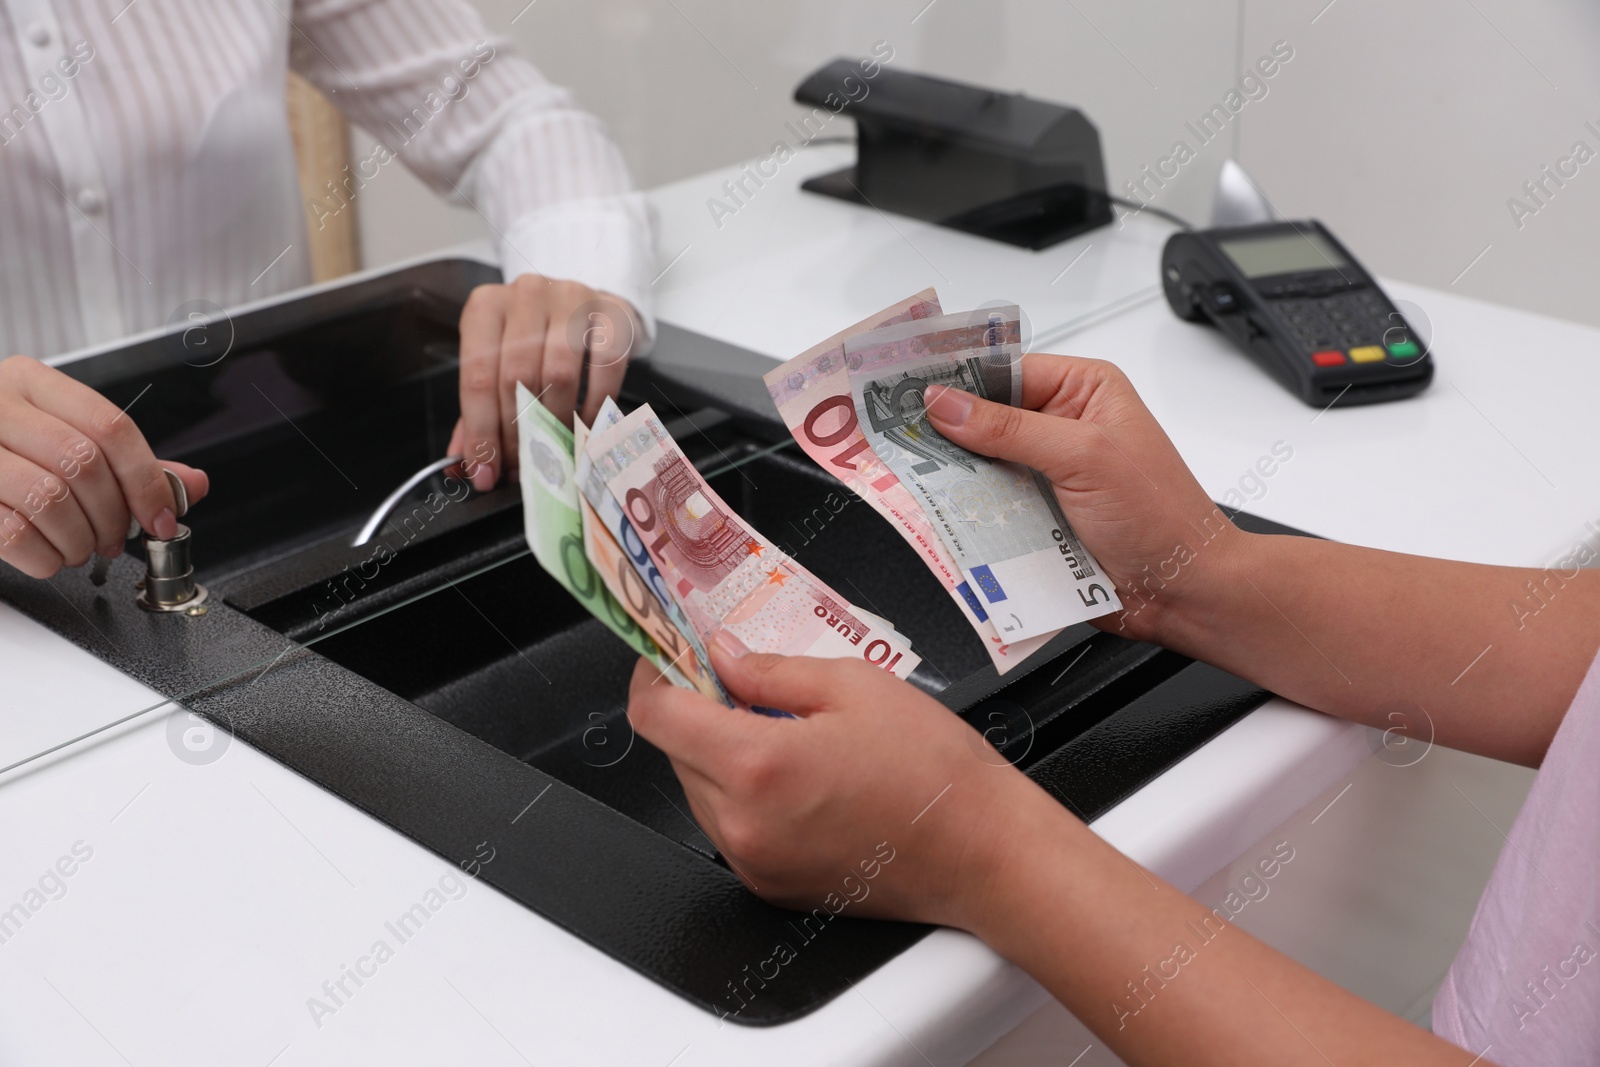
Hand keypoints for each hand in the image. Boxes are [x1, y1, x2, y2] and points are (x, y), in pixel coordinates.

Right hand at [0, 356, 207, 578]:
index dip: (147, 481)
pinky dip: (43, 558)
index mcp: (29, 381)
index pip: (110, 426)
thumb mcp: (60, 437)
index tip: (163, 517)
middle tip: (114, 539)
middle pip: (82, 463)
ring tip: (79, 547)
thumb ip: (124, 461)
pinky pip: (11, 533)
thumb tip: (191, 485)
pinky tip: (48, 556)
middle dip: (112, 516)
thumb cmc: (0, 450)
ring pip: (48, 498)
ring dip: (78, 540)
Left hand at [448, 274, 638, 490]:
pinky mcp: (612, 312)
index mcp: (486, 307)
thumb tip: (467, 467)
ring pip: (559, 374)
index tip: (485, 470)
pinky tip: (585, 427)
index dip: (481, 430)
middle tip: (522, 468)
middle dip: (517, 434)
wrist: (587, 306)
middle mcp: (526, 294)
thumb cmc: (538, 339)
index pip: (477, 375)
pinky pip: (604, 368)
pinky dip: (593, 407)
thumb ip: (480, 412)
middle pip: (516, 377)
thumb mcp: (500, 364)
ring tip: (552, 452)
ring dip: (554, 424)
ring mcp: (571, 299)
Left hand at [627, 640, 1040, 929]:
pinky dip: (745, 794)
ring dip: (721, 754)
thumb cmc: (934, 772)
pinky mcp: (771, 886)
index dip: (656, 677)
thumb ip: (770, 669)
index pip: (656, 717)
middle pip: (675, 753)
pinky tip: (798, 774)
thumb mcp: (853, 685)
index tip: (671, 658)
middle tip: (738, 682)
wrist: (982, 851)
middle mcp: (742, 823)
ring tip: (784, 731)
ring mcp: (754, 861)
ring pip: (700, 791)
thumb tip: (725, 658)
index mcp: (755, 765)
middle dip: (697, 711)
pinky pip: (730, 827)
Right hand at [925, 354, 1235, 640]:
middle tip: (899, 437)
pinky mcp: (1036, 516)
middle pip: (986, 418)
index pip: (1005, 370)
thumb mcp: (1083, 455)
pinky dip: (969, 513)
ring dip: (956, 478)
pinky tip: (944, 514)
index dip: (959, 379)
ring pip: (982, 466)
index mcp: (1084, 390)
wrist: (1181, 591)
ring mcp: (1047, 474)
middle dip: (949, 432)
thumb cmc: (1160, 515)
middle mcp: (1063, 426)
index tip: (910, 387)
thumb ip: (1009, 428)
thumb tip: (947, 403)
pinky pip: (989, 507)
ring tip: (913, 478)